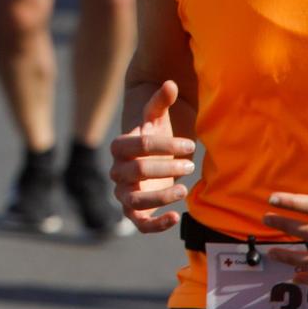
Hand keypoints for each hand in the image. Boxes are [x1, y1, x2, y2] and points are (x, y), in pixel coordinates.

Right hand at [110, 80, 195, 233]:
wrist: (150, 161)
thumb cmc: (155, 139)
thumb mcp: (157, 119)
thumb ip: (160, 102)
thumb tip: (170, 84)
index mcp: (119, 147)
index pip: (137, 145)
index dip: (165, 145)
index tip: (190, 145)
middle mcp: (117, 171)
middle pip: (136, 171)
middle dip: (165, 167)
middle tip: (190, 164)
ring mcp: (124, 193)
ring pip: (134, 199)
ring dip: (160, 196)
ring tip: (184, 189)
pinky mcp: (134, 212)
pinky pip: (139, 223)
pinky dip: (156, 224)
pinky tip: (176, 217)